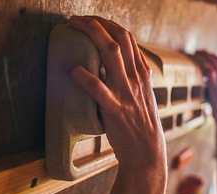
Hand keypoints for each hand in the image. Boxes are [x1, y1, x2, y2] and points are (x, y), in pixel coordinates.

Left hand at [67, 16, 166, 193]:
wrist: (146, 150)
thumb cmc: (140, 122)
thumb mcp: (141, 94)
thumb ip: (131, 76)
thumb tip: (111, 62)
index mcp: (141, 72)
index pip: (127, 37)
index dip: (108, 23)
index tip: (91, 20)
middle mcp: (136, 77)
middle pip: (119, 38)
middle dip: (97, 23)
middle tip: (77, 19)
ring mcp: (126, 92)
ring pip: (111, 54)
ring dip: (91, 35)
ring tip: (73, 28)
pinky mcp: (116, 109)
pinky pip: (99, 89)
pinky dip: (84, 76)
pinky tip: (70, 69)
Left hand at [194, 51, 216, 117]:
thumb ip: (213, 86)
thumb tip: (205, 82)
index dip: (213, 56)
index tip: (205, 53)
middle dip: (208, 54)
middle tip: (199, 51)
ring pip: (215, 64)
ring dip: (206, 57)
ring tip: (197, 53)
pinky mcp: (215, 87)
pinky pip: (211, 73)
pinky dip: (206, 66)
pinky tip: (199, 63)